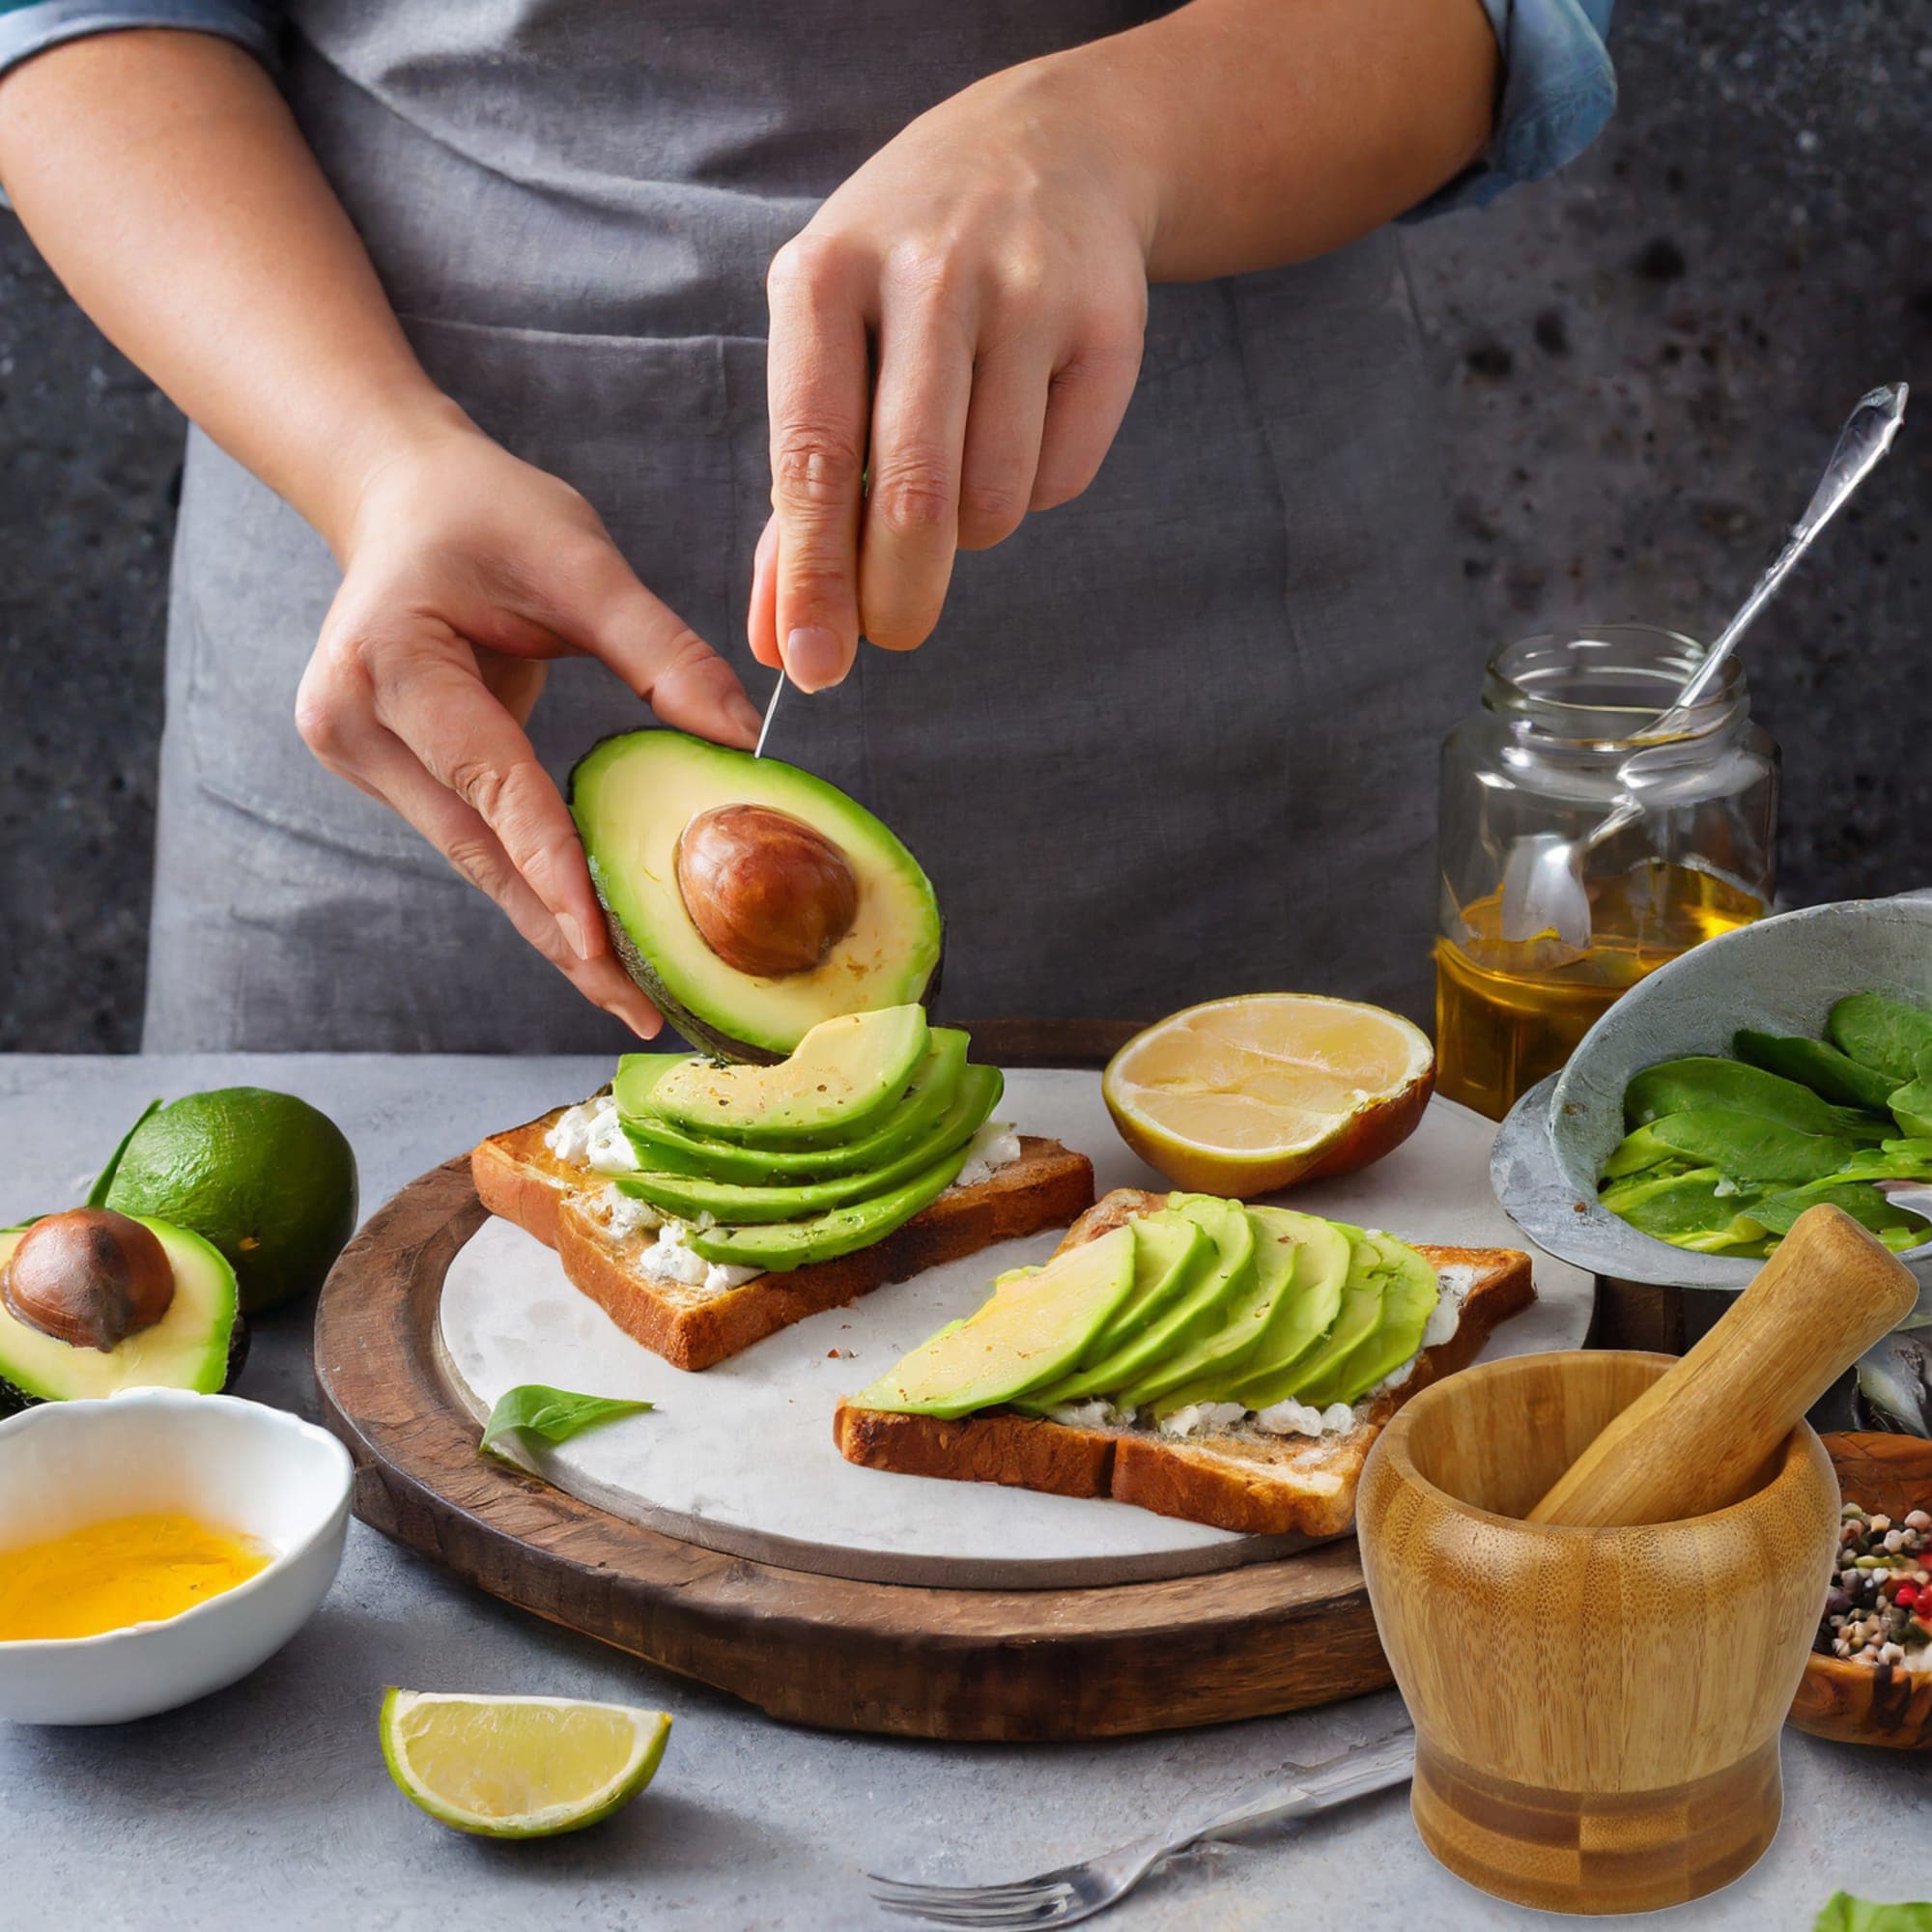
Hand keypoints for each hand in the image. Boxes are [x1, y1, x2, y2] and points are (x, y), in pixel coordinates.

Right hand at [296, 423, 762, 1034]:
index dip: (553, 871)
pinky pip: (475, 841)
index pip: (491, 785)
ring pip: (476, 862)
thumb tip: (740, 745)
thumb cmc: (487, 513)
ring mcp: (358, 756)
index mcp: (387, 662)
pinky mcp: (383, 773)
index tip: (603, 949)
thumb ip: (659, 650)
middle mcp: (352, 724)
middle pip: (480, 852)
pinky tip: (595, 934)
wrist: (398, 496)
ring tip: (631, 993)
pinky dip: (535, 884)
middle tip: (642, 1010)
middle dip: (565, 934)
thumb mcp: (579, 557)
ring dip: (552, 924)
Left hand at [751, 59, 1154, 688]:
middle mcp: (926, 272)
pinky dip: (1035, 486)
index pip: (813, 457)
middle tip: (895, 634)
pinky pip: (1063, 475)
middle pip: (915, 490)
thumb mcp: (827, 345)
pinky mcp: (1109, 321)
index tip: (812, 665)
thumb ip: (798, 498)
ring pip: (995, 497)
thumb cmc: (903, 278)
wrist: (1047, 147)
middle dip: (900, 594)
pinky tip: (1024, 421)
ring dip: (972, 527)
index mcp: (825, 276)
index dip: (814, 576)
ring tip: (961, 469)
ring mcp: (1027, 290)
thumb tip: (776, 639)